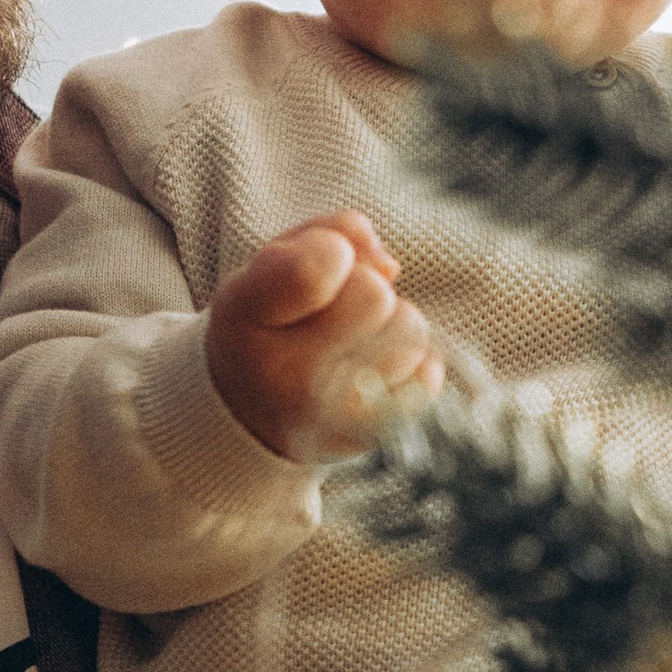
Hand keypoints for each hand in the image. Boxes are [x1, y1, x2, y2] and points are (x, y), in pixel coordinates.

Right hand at [205, 211, 441, 460]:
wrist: (253, 414)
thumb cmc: (268, 325)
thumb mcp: (269, 268)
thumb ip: (324, 236)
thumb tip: (388, 264)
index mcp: (244, 319)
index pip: (317, 266)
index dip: (333, 251)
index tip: (321, 268)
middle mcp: (285, 378)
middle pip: (374, 294)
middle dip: (365, 288)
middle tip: (335, 313)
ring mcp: (333, 415)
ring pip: (408, 328)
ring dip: (390, 326)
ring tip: (351, 346)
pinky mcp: (376, 435)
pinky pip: (428, 370)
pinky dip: (409, 363)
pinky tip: (370, 374)